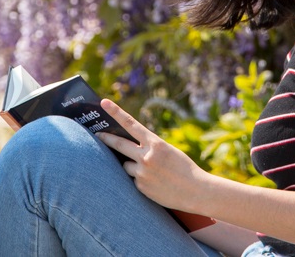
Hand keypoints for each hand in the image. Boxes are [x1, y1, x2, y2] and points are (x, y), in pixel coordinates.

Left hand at [96, 98, 207, 212]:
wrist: (196, 191)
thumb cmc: (184, 169)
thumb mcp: (169, 152)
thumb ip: (150, 148)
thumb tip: (129, 149)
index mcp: (156, 144)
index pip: (131, 124)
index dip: (116, 112)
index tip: (104, 103)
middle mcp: (146, 157)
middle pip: (119, 144)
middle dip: (106, 139)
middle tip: (98, 135)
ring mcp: (142, 173)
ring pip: (126, 165)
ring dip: (133, 166)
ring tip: (152, 173)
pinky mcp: (141, 187)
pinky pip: (133, 179)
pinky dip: (141, 180)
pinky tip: (156, 184)